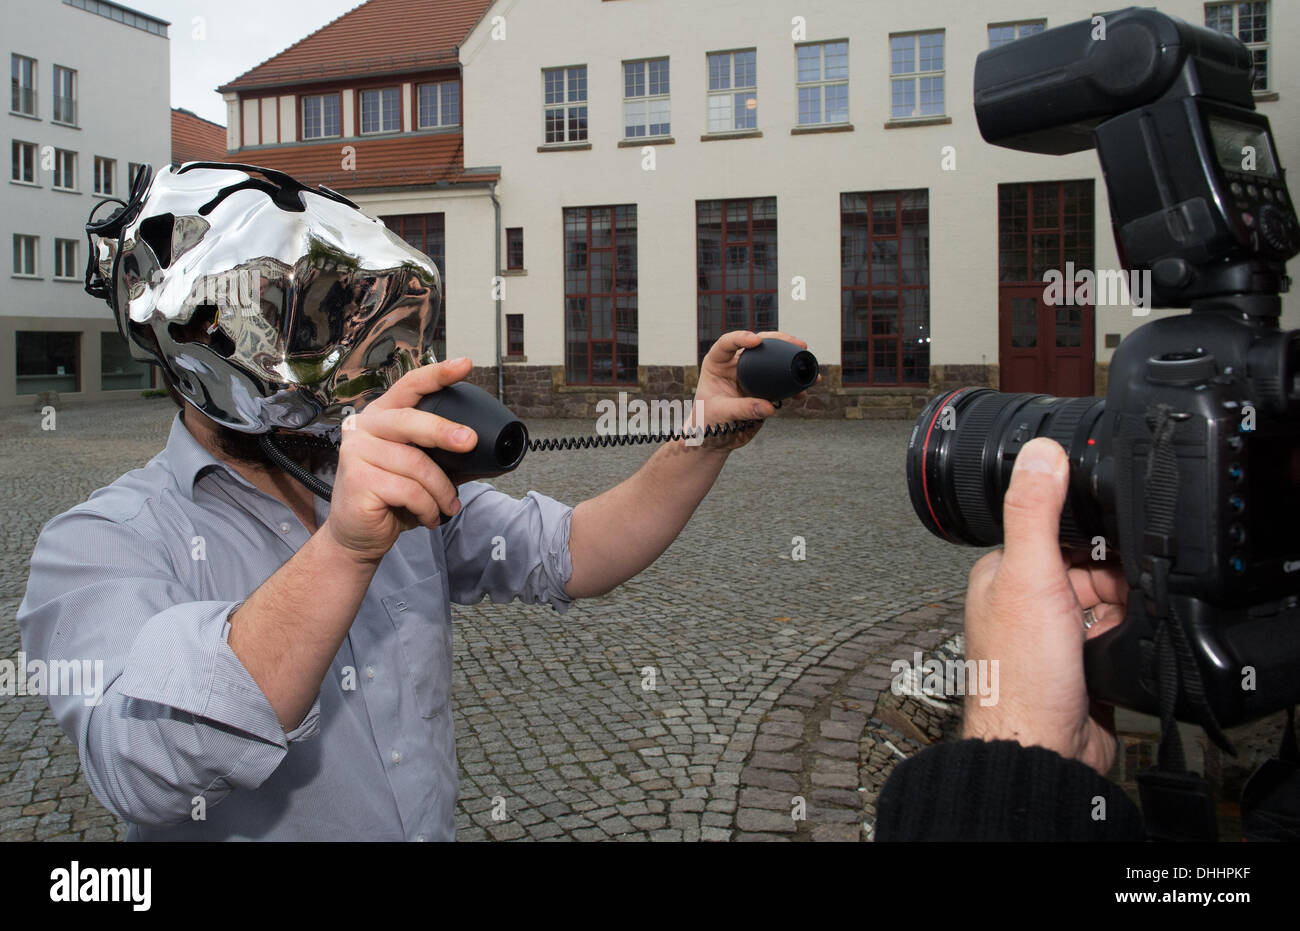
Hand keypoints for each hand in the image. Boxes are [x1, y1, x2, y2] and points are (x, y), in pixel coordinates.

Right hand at [322, 358, 477, 563]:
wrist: (358, 536)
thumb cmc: (391, 498)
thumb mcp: (420, 472)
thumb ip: (445, 456)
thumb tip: (487, 452)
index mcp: (382, 416)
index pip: (409, 386)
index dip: (437, 374)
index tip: (465, 364)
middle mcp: (364, 427)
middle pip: (410, 421)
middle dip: (445, 431)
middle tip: (470, 442)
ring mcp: (356, 452)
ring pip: (416, 464)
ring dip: (441, 491)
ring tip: (448, 506)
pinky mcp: (358, 480)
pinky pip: (409, 491)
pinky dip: (428, 508)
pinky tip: (428, 517)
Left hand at [692, 330, 818, 449]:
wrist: (716, 438)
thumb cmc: (708, 421)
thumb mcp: (721, 413)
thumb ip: (742, 408)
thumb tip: (769, 406)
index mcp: (717, 363)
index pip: (728, 343)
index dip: (742, 338)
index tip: (757, 341)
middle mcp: (735, 365)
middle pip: (758, 345)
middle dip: (778, 341)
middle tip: (798, 344)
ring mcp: (751, 375)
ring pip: (773, 360)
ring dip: (792, 360)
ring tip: (808, 364)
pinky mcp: (763, 388)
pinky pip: (781, 382)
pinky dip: (793, 385)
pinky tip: (804, 389)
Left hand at [961, 437, 1127, 775]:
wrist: (1040, 750)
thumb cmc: (1020, 674)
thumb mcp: (1029, 576)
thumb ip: (1036, 512)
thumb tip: (1041, 451)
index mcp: (1001, 573)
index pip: (1055, 531)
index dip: (1090, 539)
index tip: (1103, 558)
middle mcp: (1021, 600)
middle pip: (1089, 565)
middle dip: (1111, 582)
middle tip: (1103, 607)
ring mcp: (1049, 634)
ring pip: (1106, 600)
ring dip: (1119, 613)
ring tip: (1103, 637)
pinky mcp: (1077, 663)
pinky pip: (1114, 635)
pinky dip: (1123, 639)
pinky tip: (1113, 653)